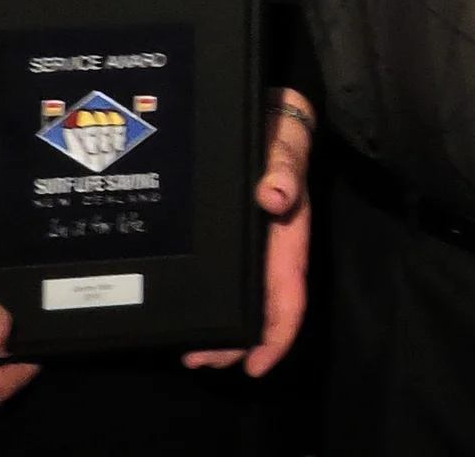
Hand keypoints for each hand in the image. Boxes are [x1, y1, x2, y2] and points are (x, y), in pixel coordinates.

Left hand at [185, 87, 314, 376]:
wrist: (268, 109)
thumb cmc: (279, 128)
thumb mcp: (285, 142)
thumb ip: (285, 165)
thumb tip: (275, 197)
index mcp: (287, 237)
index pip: (289, 296)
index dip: (277, 335)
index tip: (255, 365)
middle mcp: (269, 250)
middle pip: (260, 309)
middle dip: (236, 342)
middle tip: (199, 359)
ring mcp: (248, 246)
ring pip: (239, 299)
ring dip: (220, 330)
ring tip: (189, 350)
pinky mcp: (229, 238)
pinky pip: (221, 278)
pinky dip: (206, 301)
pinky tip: (185, 312)